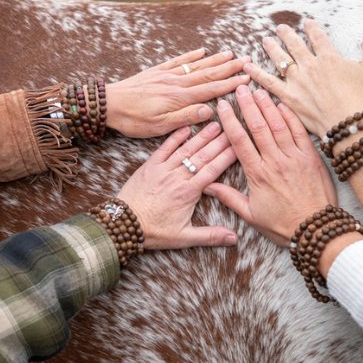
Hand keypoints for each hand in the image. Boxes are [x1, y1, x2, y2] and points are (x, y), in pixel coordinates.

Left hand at [106, 48, 250, 137]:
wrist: (109, 104)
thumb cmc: (133, 120)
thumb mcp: (160, 126)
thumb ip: (185, 117)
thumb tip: (209, 110)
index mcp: (180, 98)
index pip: (211, 90)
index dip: (230, 84)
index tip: (247, 78)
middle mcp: (177, 83)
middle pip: (208, 74)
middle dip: (229, 68)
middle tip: (247, 61)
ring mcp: (167, 75)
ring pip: (196, 66)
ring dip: (215, 60)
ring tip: (231, 54)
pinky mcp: (157, 72)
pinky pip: (178, 61)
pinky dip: (191, 56)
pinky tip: (202, 51)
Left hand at [117, 123, 237, 249]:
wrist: (123, 224)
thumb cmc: (153, 232)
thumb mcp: (184, 237)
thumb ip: (210, 236)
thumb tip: (233, 238)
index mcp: (188, 193)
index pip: (213, 170)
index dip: (227, 156)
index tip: (239, 145)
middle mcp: (177, 177)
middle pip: (203, 156)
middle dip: (219, 141)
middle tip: (232, 128)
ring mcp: (162, 169)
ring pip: (186, 149)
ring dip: (201, 136)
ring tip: (215, 124)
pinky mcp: (149, 166)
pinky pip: (164, 148)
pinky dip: (175, 137)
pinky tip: (186, 127)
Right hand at [203, 85, 336, 246]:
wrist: (316, 230)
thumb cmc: (283, 225)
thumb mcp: (251, 214)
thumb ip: (229, 197)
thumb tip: (207, 185)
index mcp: (258, 174)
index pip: (239, 141)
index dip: (230, 121)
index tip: (223, 106)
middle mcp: (275, 161)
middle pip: (258, 127)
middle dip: (248, 105)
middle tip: (240, 88)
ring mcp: (294, 157)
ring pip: (278, 125)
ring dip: (267, 106)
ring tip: (258, 90)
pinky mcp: (311, 157)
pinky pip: (299, 132)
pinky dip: (290, 117)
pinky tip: (282, 105)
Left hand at [244, 20, 362, 138]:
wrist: (349, 123)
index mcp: (329, 57)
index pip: (318, 37)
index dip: (312, 28)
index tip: (307, 23)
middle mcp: (310, 66)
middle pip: (295, 46)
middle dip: (287, 34)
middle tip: (280, 28)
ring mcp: (297, 82)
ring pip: (281, 60)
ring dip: (272, 49)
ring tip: (265, 40)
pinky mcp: (288, 97)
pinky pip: (268, 83)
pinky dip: (256, 74)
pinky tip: (247, 67)